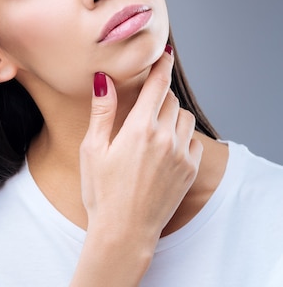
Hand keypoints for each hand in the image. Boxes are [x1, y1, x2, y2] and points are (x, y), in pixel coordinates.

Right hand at [80, 47, 202, 258]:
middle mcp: (165, 138)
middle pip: (171, 100)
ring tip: (155, 127)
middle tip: (145, 105)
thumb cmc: (101, 192)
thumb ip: (102, 111)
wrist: (124, 233)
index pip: (158, 85)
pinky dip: (184, 137)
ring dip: (173, 115)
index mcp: (140, 128)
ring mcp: (181, 155)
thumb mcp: (93, 149)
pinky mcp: (190, 171)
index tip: (165, 53)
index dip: (162, 65)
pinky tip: (167, 147)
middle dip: (160, 96)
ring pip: (185, 119)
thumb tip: (103, 79)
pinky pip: (195, 142)